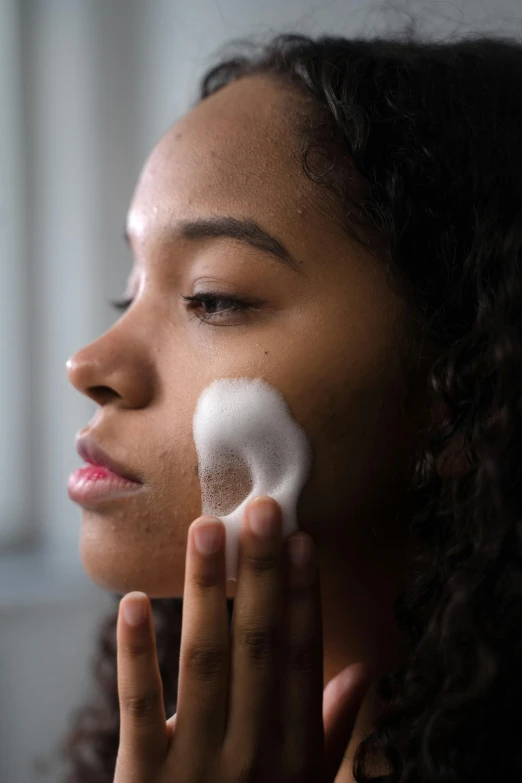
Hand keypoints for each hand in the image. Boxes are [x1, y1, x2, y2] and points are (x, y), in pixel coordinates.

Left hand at [113, 496, 374, 781]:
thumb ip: (332, 728)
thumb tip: (365, 665)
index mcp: (293, 751)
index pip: (302, 658)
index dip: (303, 596)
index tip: (303, 540)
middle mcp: (252, 752)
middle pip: (259, 647)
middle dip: (261, 574)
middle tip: (260, 509)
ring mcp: (196, 765)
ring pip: (205, 662)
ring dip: (205, 592)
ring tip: (206, 530)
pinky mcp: (143, 780)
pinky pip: (138, 709)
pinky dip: (136, 655)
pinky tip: (131, 603)